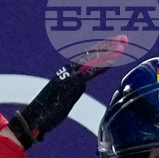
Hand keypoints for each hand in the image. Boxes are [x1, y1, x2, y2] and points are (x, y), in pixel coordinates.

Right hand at [7, 36, 126, 148]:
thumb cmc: (48, 111)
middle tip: (124, 38)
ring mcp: (69, 76)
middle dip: (108, 45)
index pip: (89, 58)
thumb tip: (81, 86)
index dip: (103, 50)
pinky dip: (100, 67)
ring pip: (91, 60)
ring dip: (107, 52)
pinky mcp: (70, 85)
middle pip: (92, 54)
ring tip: (121, 44)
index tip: (117, 45)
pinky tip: (111, 62)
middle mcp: (69, 70)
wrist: (34, 118)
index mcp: (68, 72)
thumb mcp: (66, 97)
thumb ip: (74, 88)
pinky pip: (88, 74)